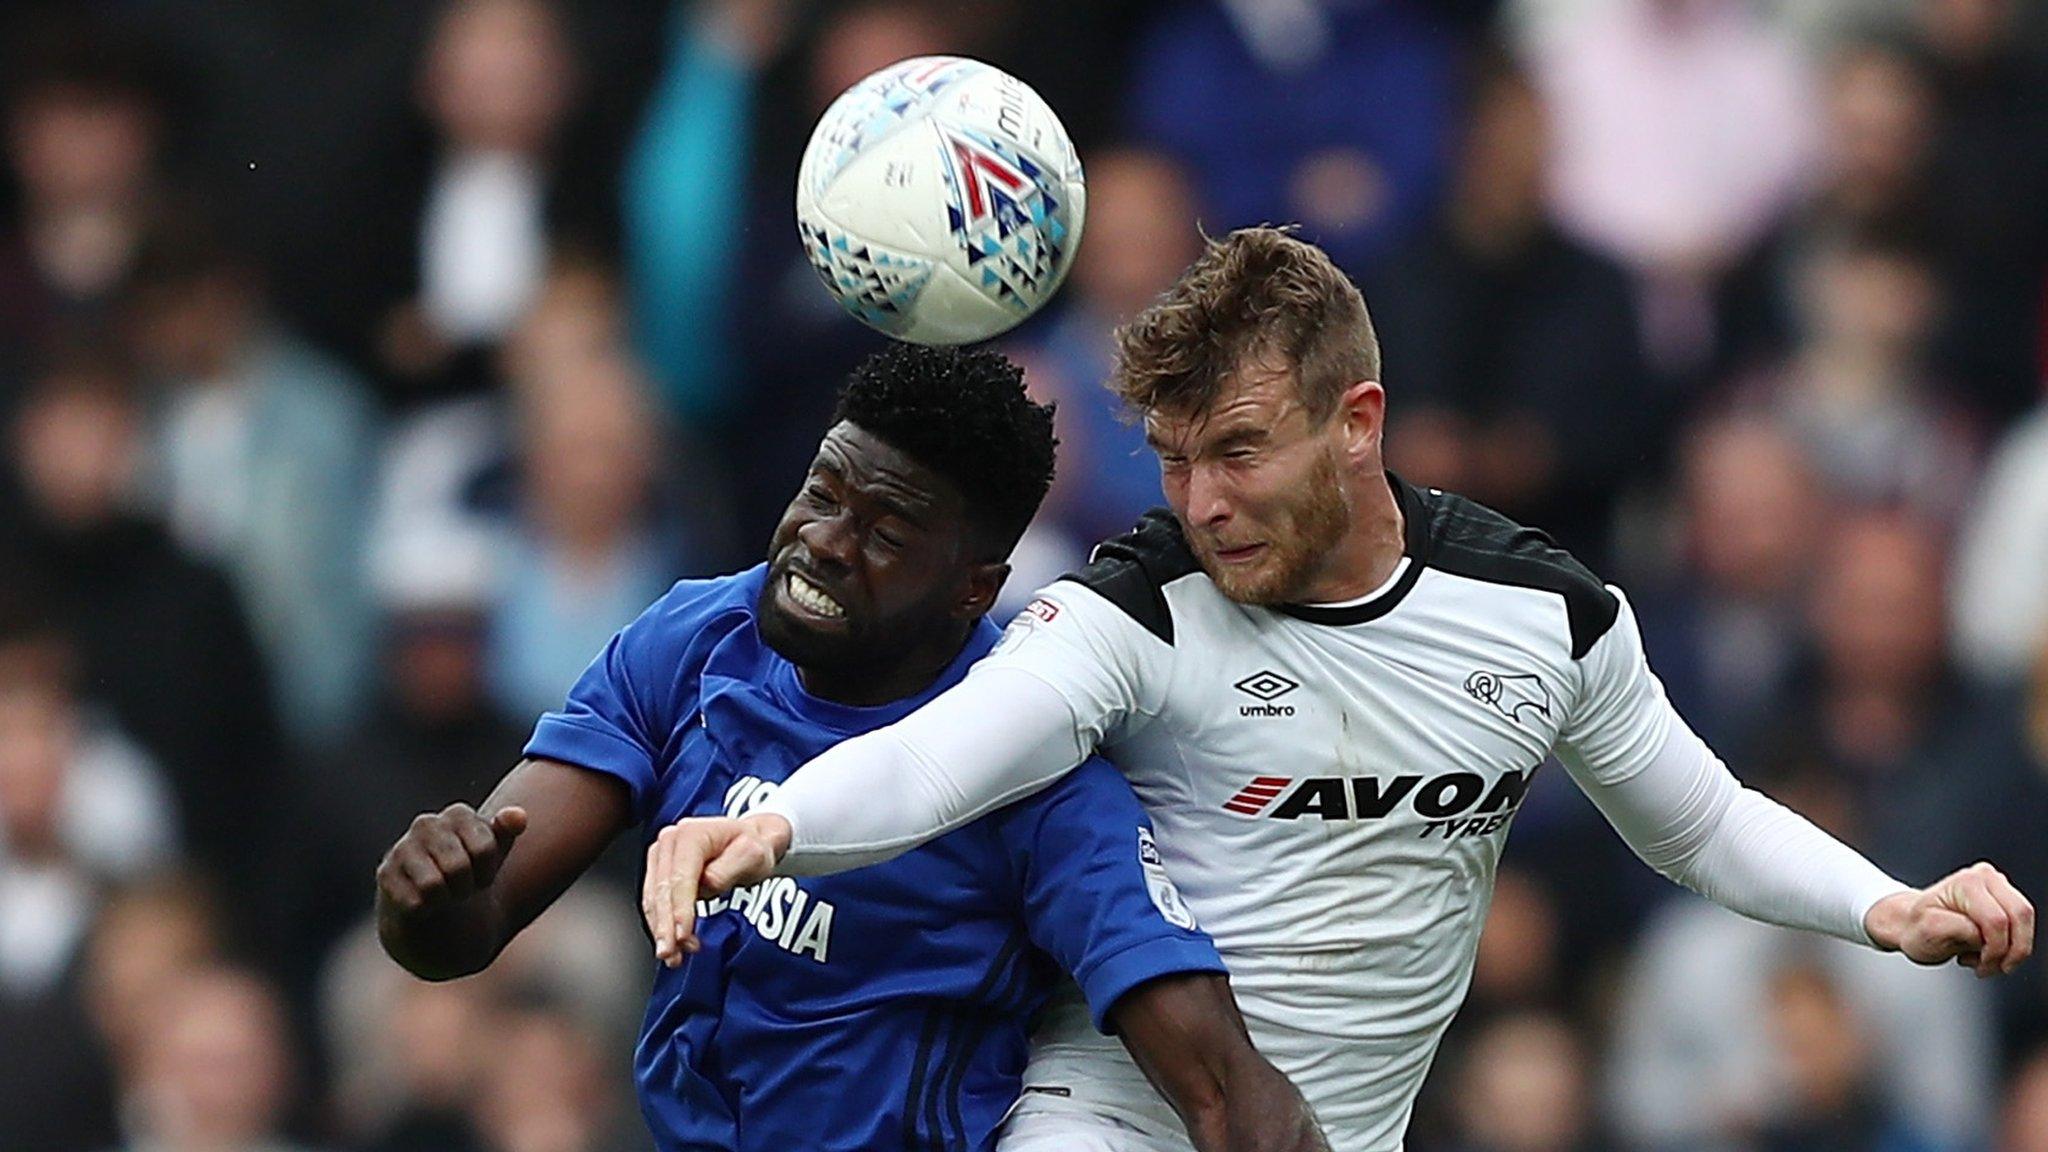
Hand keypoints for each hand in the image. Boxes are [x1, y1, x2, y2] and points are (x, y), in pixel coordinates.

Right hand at [377, 804, 527, 914]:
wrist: (436, 908)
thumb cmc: (469, 874)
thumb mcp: (494, 855)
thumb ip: (508, 832)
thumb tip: (519, 816)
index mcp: (458, 814)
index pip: (485, 848)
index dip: (487, 871)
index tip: (481, 873)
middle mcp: (426, 824)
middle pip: (458, 867)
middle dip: (465, 887)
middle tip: (460, 886)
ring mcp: (402, 848)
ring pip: (433, 885)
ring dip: (444, 898)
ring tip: (443, 893)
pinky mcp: (385, 875)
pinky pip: (415, 902)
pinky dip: (425, 910)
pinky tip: (422, 902)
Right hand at [642, 812, 791, 965]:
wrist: (750, 840)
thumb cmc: (752, 846)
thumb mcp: (752, 855)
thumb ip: (728, 870)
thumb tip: (707, 884)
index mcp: (691, 834)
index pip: (680, 877)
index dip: (679, 908)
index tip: (681, 934)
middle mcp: (670, 841)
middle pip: (662, 890)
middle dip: (665, 926)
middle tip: (671, 953)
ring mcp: (662, 855)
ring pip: (653, 899)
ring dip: (661, 929)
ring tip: (673, 954)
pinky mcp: (659, 869)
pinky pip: (655, 901)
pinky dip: (661, 924)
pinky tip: (672, 942)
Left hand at [1865, 861, 2033, 975]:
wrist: (1911, 923)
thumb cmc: (1916, 926)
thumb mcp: (1928, 932)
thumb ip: (1957, 929)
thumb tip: (1981, 934)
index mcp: (1966, 883)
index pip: (1997, 920)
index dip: (1994, 950)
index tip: (1979, 965)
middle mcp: (1985, 877)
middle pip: (2020, 917)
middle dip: (2010, 951)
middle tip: (1988, 968)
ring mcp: (1998, 885)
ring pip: (2025, 922)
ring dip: (2010, 950)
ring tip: (1982, 959)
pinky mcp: (2005, 898)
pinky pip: (2021, 926)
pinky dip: (2009, 945)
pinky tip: (1984, 951)